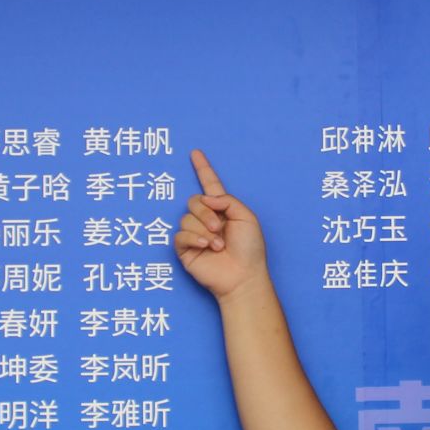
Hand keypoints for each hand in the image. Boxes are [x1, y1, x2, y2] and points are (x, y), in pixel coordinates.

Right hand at [175, 148, 269, 300]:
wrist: (243, 276)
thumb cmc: (250, 249)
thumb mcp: (246, 217)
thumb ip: (227, 200)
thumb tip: (204, 198)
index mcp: (222, 209)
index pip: (210, 185)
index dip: (203, 169)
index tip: (196, 153)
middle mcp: (206, 219)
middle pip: (193, 201)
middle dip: (205, 213)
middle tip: (218, 228)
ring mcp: (194, 234)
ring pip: (186, 218)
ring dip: (203, 230)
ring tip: (217, 245)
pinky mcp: (185, 249)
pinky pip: (179, 235)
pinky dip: (193, 238)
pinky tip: (206, 247)